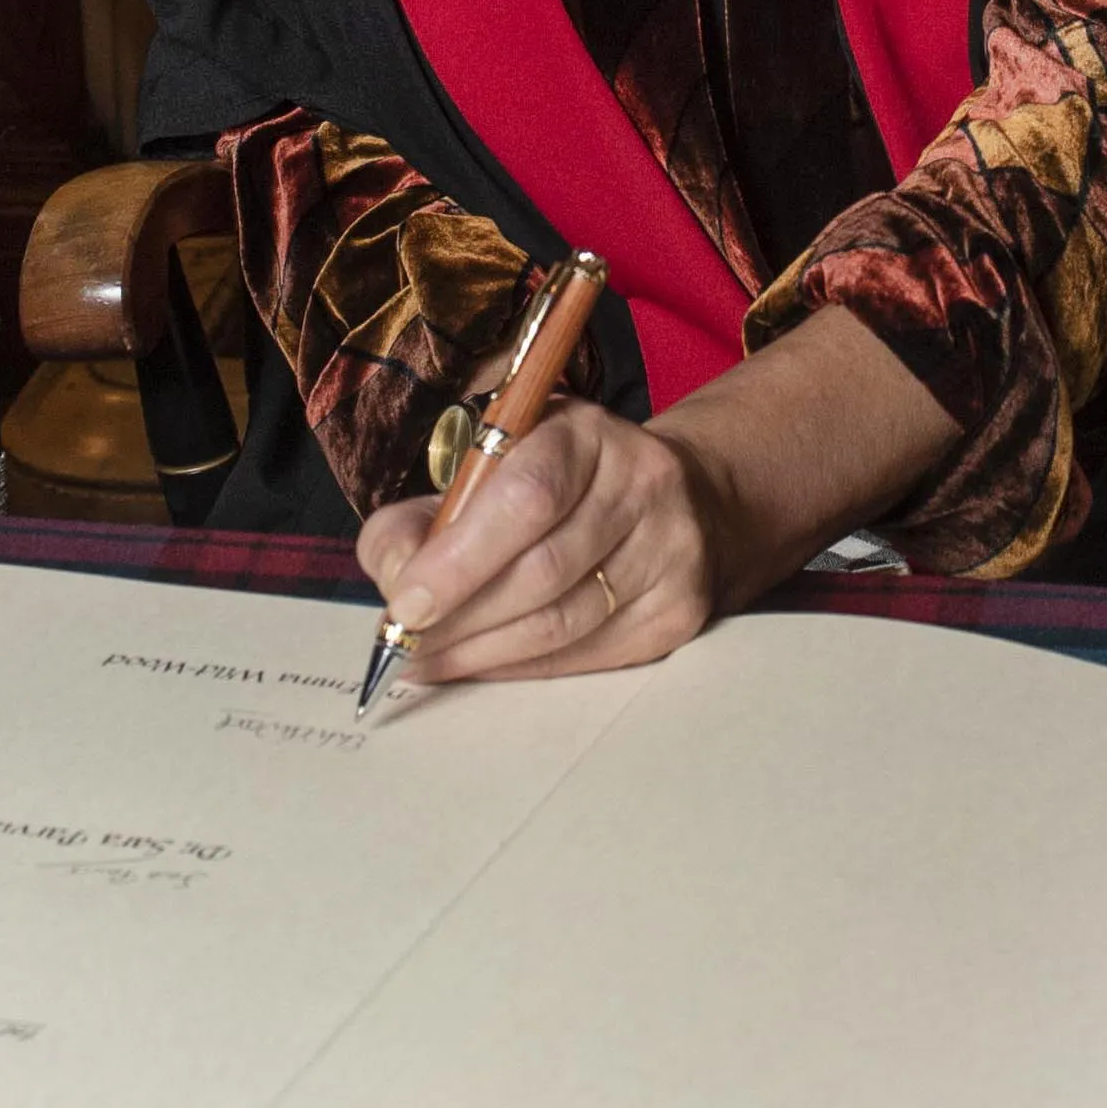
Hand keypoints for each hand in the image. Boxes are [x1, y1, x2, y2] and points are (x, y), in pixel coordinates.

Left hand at [349, 309, 953, 688]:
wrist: (717, 491)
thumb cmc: (590, 466)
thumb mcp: (525, 441)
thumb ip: (454, 490)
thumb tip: (388, 559)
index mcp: (607, 437)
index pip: (531, 484)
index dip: (460, 543)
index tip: (399, 593)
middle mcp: (653, 498)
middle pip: (536, 571)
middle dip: (453, 613)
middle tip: (396, 636)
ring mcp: (675, 568)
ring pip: (559, 629)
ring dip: (479, 651)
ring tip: (425, 658)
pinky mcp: (681, 623)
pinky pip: (590, 660)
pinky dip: (525, 669)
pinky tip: (482, 667)